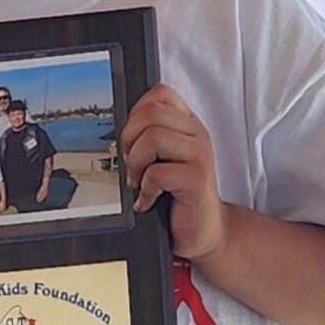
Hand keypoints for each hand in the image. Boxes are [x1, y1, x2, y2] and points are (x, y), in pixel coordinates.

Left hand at [121, 83, 225, 259]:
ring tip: (139, 181)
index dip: (137, 113)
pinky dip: (145, 189)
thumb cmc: (180, 195)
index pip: (160, 94)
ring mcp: (200, 156)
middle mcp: (197, 134)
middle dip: (130, 139)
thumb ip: (152, 137)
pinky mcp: (197, 180)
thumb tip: (119, 132)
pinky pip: (157, 173)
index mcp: (188, 125)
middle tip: (132, 164)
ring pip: (153, 137)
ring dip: (136, 163)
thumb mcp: (166, 158)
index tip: (133, 140)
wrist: (206, 229)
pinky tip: (148, 199)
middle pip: (151, 113)